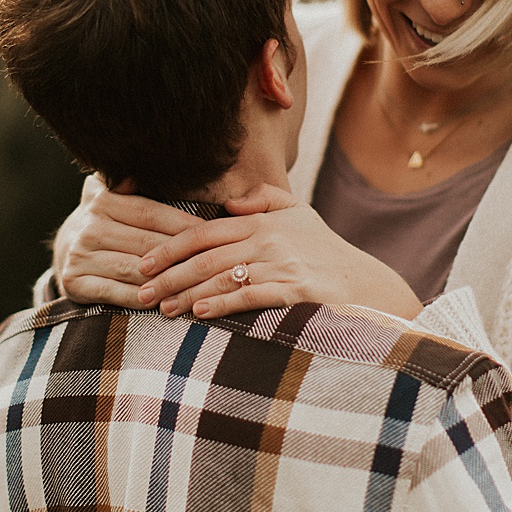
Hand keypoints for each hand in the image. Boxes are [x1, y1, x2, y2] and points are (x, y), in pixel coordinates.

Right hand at [56, 182, 203, 307]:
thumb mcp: (112, 195)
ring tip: (193, 284)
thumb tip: (147, 166)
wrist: (65, 253)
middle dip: (180, 254)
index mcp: (101, 201)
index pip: (150, 214)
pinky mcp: (73, 282)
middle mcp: (88, 226)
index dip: (182, 224)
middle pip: (146, 243)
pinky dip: (140, 298)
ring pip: (133, 269)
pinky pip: (115, 292)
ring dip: (164, 279)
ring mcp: (78, 255)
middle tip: (210, 262)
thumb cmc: (105, 224)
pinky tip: (161, 301)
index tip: (211, 233)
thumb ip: (130, 181)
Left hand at [136, 184, 421, 321]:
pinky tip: (199, 312)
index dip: (170, 248)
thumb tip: (231, 202)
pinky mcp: (296, 290)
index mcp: (261, 222)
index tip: (144, 263)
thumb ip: (266, 199)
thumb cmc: (326, 253)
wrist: (369, 286)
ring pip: (221, 278)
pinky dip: (222, 303)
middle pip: (205, 258)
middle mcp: (268, 239)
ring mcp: (282, 264)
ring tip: (162, 309)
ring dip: (186, 294)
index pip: (203, 233)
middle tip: (142, 293)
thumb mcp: (300, 215)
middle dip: (169, 276)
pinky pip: (250, 296)